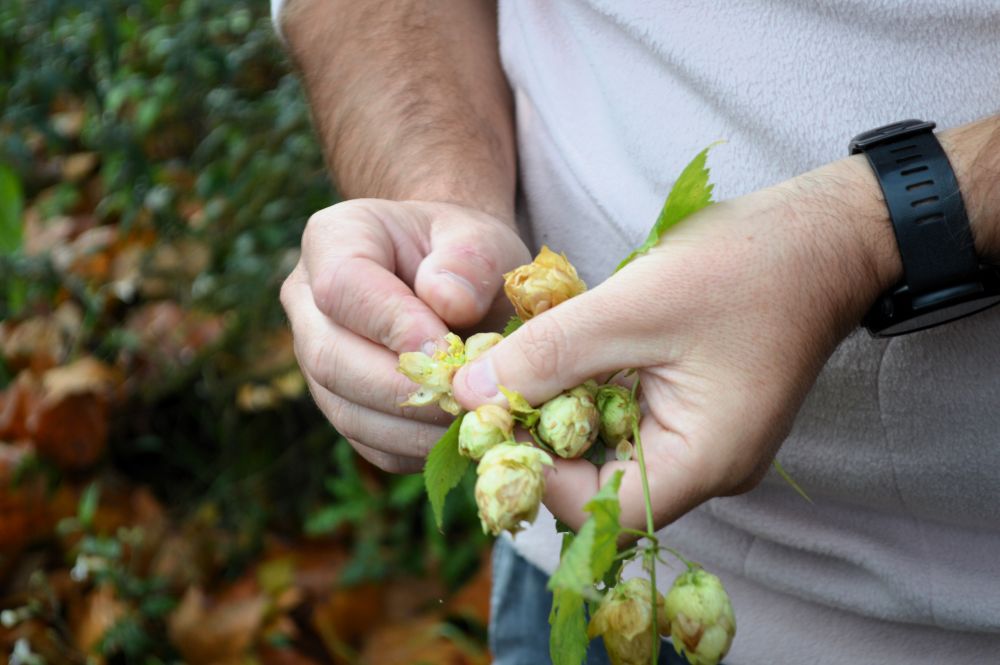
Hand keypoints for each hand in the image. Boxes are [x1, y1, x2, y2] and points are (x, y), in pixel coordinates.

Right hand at [281, 199, 530, 472]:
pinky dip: (418, 448)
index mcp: (333, 239)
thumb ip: (471, 259)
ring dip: (414, 428)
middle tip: (469, 400)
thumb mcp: (482, 237)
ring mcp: (318, 360)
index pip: (342, 287)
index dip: (392, 324)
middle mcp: (307, 302)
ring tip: (475, 422)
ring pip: (347, 411)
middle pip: (330, 359)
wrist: (459, 281)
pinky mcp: (344, 406)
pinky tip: (463, 436)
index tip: (449, 349)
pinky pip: (371, 443)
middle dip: (403, 389)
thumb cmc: (467, 253)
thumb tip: (448, 303)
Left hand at [451, 160, 896, 529]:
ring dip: (564, 415)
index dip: (537, 473)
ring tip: (529, 366)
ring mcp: (706, 444)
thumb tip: (467, 395)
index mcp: (703, 461)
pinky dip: (592, 396)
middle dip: (544, 442)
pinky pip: (632, 425)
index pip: (598, 512)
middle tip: (499, 390)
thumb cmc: (742, 267)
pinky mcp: (698, 416)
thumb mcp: (631, 306)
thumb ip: (546, 355)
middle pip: (602, 489)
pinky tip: (570, 357)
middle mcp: (708, 469)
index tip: (493, 417)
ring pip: (612, 455)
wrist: (823, 237)